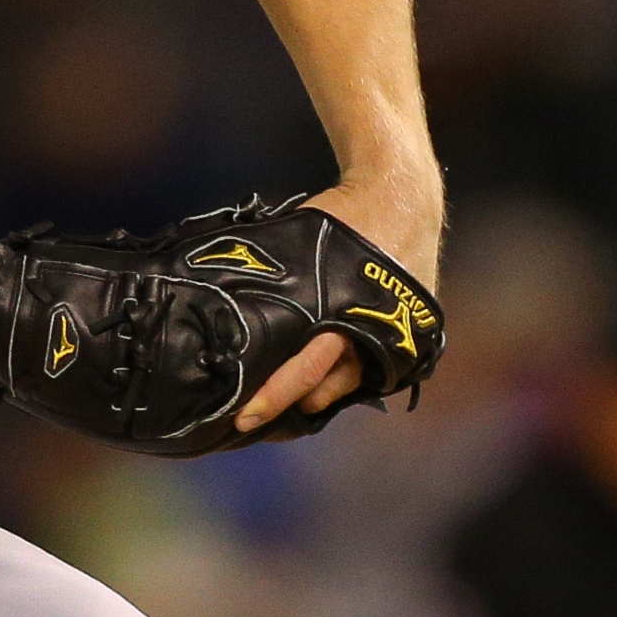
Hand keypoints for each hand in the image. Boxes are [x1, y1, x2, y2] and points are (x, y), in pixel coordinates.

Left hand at [233, 176, 441, 434]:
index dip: (274, 393)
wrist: (401, 197)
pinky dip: (346, 378)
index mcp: (338, 308)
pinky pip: (372, 368)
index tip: (245, 413)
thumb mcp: (298, 239)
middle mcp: (367, 330)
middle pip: (324, 382)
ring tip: (285, 402)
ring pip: (349, 381)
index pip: (304, 366)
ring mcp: (391, 336)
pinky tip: (322, 384)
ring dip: (318, 394)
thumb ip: (268, 271)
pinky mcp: (406, 335)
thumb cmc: (342, 217)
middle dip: (285, 402)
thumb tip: (210, 282)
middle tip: (250, 418)